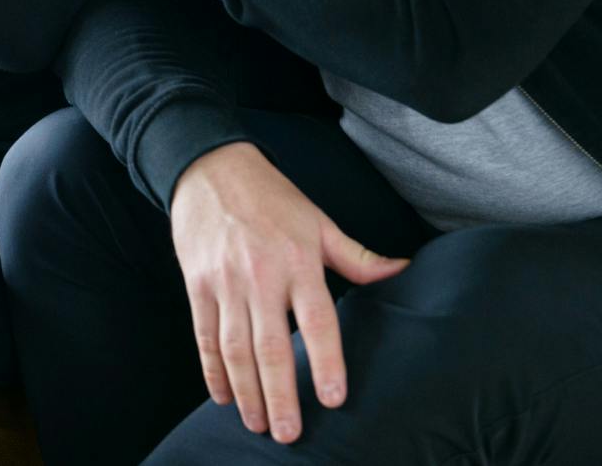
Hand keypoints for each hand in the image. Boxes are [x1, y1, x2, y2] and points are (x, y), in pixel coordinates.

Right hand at [169, 143, 409, 443]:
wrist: (210, 168)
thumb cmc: (272, 198)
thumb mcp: (319, 222)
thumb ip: (357, 257)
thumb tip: (403, 271)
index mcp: (298, 261)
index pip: (317, 320)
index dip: (325, 361)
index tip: (333, 398)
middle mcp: (260, 275)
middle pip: (270, 346)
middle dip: (279, 394)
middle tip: (289, 433)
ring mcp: (225, 281)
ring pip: (234, 347)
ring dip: (246, 391)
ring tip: (258, 423)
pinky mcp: (198, 284)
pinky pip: (205, 335)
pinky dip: (212, 370)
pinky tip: (223, 397)